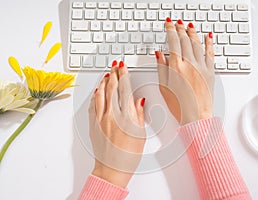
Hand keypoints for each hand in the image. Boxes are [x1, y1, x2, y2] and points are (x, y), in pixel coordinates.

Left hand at [88, 61, 145, 187]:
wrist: (112, 169)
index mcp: (126, 117)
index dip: (124, 76)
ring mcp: (100, 119)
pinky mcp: (93, 124)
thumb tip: (138, 100)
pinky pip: (93, 105)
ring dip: (103, 82)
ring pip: (100, 94)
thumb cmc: (128, 155)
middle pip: (111, 89)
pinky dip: (95, 95)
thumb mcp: (140, 134)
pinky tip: (97, 91)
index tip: (123, 68)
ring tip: (107, 74)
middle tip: (115, 66)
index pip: (124, 90)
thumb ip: (139, 114)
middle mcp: (112, 116)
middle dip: (114, 74)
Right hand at [156, 18, 214, 124]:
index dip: (170, 30)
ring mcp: (202, 67)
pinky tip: (207, 37)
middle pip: (185, 40)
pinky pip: (210, 53)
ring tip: (189, 26)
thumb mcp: (164, 86)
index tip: (168, 24)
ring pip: (197, 44)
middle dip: (180, 29)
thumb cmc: (179, 105)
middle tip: (177, 23)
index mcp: (176, 67)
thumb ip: (161, 68)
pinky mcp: (210, 72)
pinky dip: (209, 43)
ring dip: (192, 32)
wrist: (196, 116)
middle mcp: (190, 64)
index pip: (173, 42)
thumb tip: (159, 54)